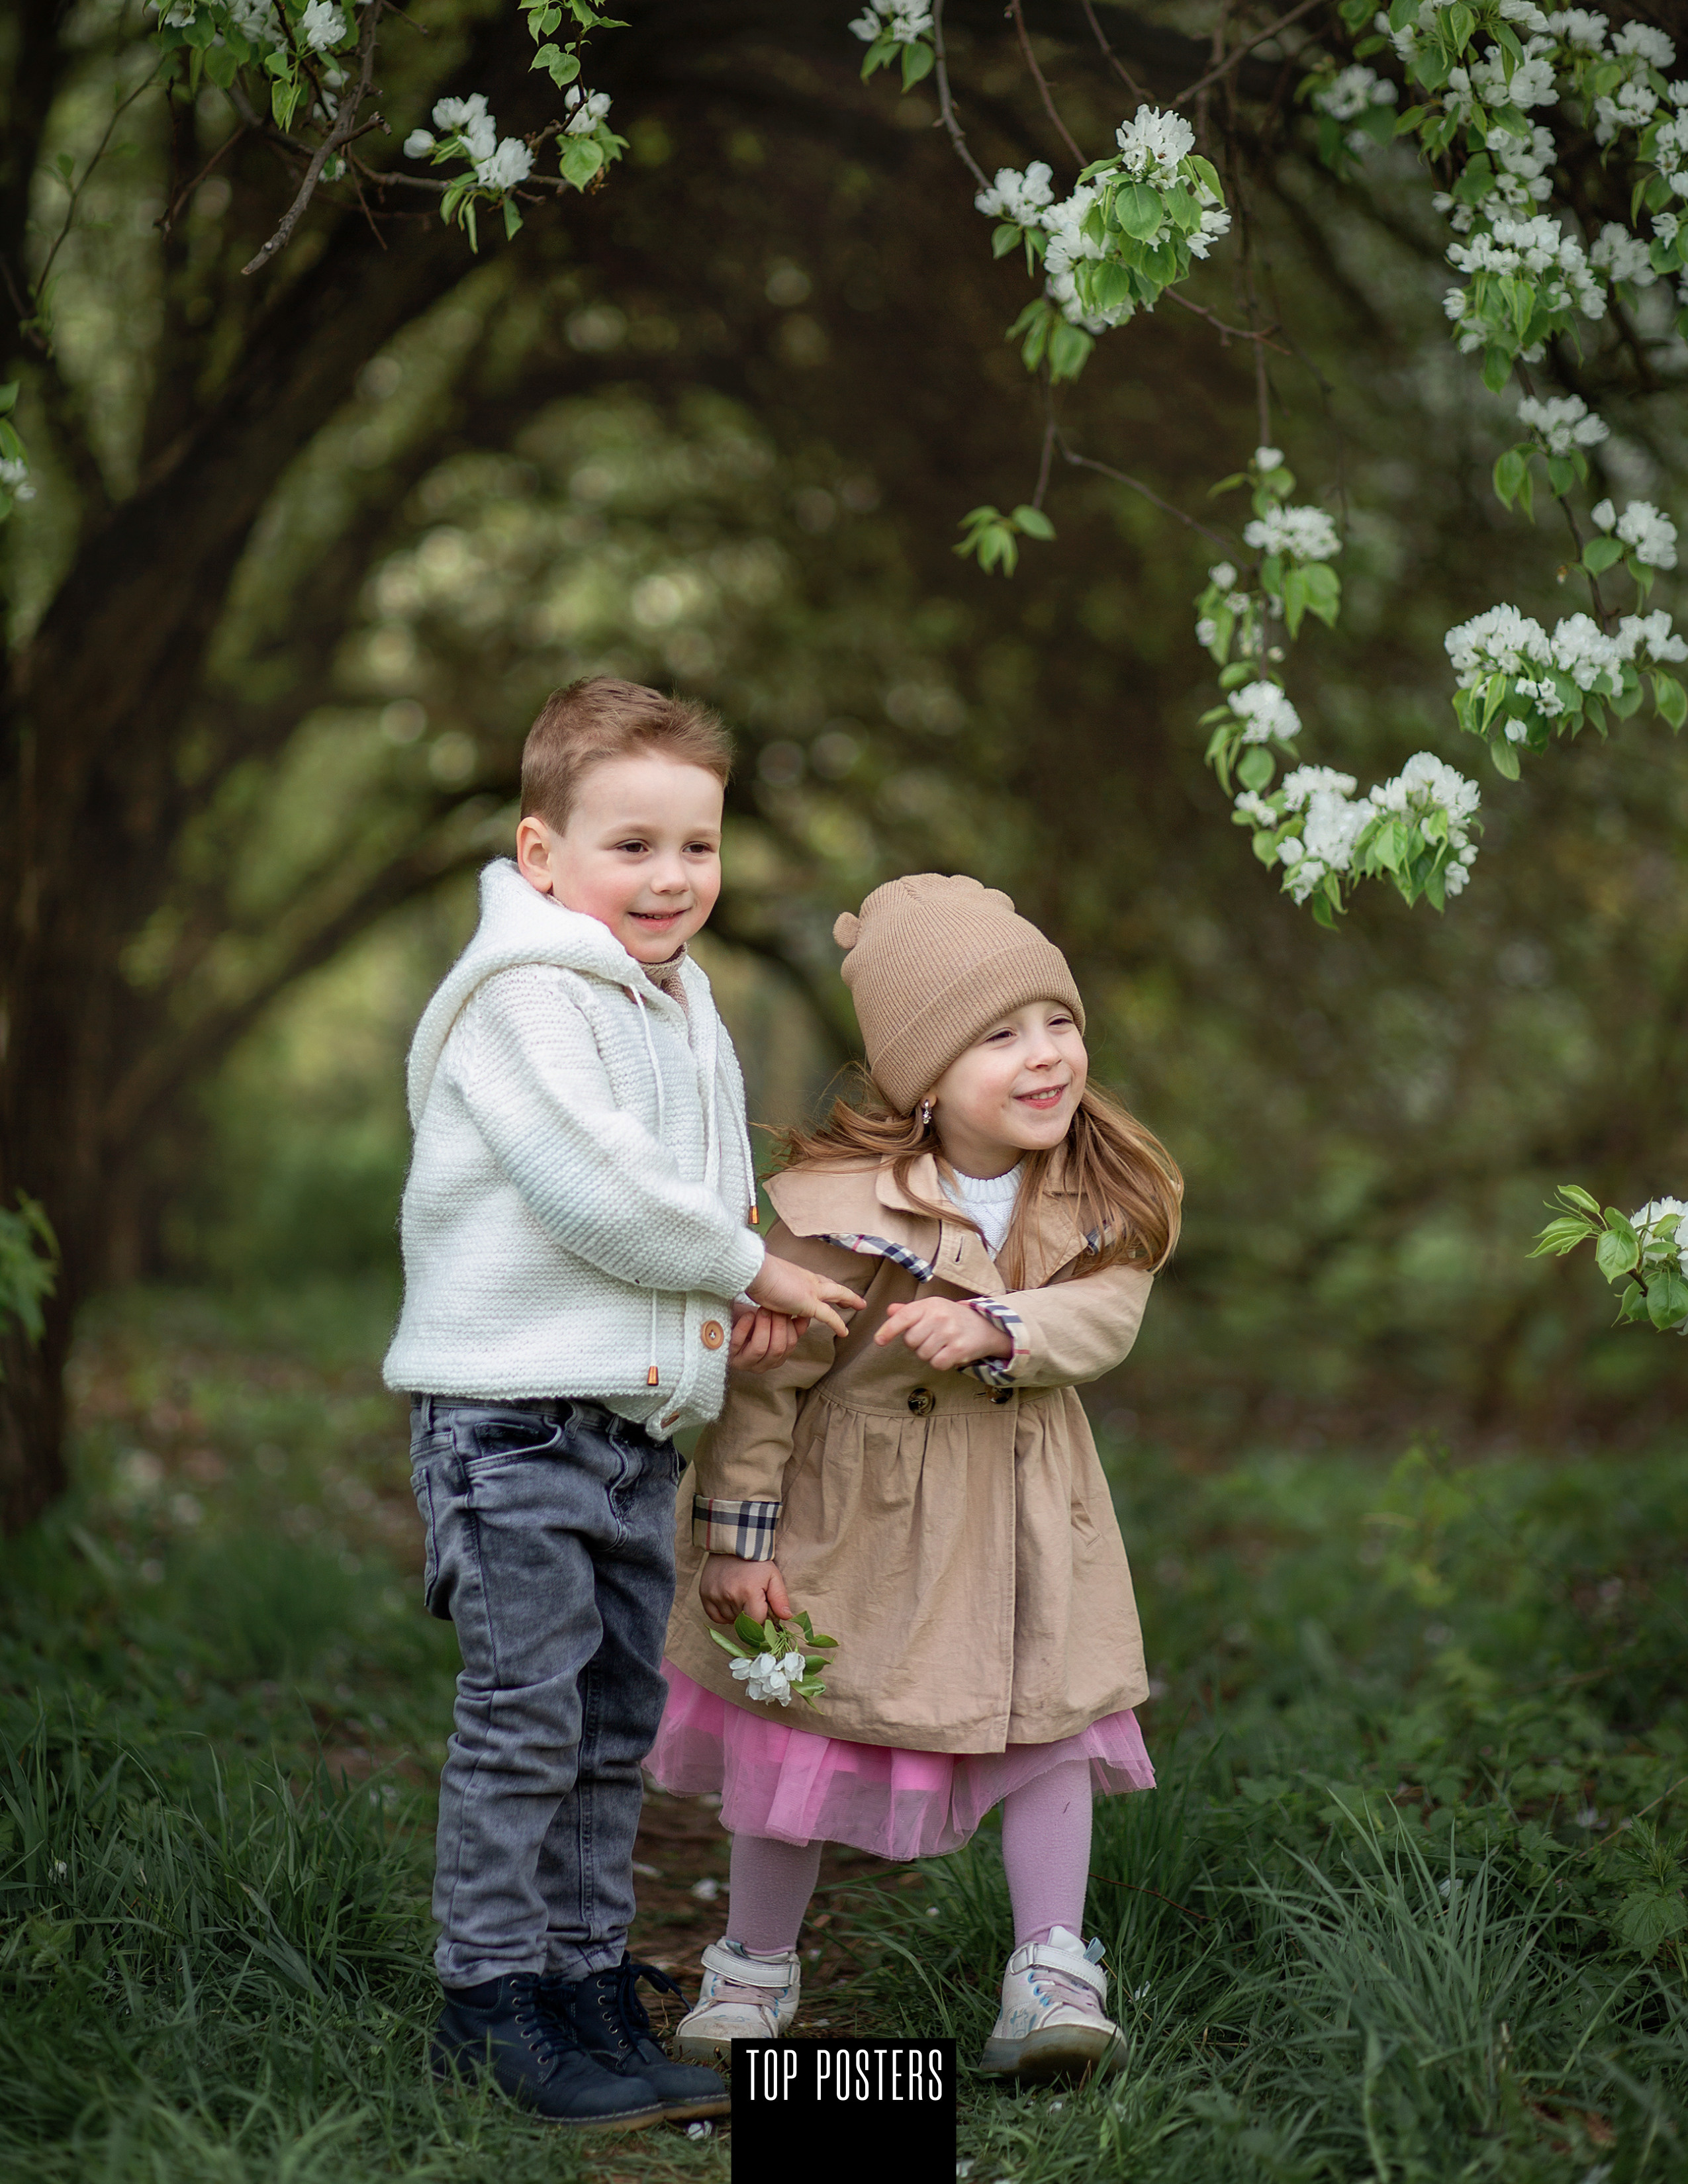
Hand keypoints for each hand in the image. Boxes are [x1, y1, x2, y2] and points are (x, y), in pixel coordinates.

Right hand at [700, 1554, 792, 1627]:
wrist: (733, 1544)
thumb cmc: (756, 1562)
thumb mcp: (773, 1576)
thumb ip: (780, 1598)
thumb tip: (787, 1617)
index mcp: (749, 1592)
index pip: (756, 1622)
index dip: (762, 1618)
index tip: (763, 1609)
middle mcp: (730, 1595)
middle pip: (743, 1621)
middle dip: (750, 1614)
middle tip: (752, 1599)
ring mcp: (715, 1595)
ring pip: (729, 1620)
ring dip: (736, 1614)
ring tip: (740, 1597)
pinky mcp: (705, 1594)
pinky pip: (714, 1617)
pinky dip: (723, 1615)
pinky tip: (730, 1603)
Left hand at [729, 1303, 801, 1371]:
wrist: (724, 1319)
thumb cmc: (750, 1320)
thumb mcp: (772, 1321)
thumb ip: (791, 1323)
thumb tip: (806, 1318)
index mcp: (776, 1358)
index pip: (790, 1345)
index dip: (790, 1326)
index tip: (786, 1308)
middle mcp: (762, 1365)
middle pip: (777, 1348)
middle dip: (778, 1325)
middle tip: (774, 1307)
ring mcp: (744, 1363)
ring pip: (760, 1348)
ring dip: (763, 1326)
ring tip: (762, 1310)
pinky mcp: (729, 1356)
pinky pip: (739, 1343)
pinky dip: (745, 1327)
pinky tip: (747, 1315)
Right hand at [746, 1253, 863, 1341]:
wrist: (755, 1271)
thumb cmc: (755, 1275)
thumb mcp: (768, 1282)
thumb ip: (774, 1290)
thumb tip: (769, 1295)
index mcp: (799, 1274)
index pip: (817, 1280)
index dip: (826, 1285)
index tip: (831, 1289)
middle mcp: (808, 1279)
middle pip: (832, 1285)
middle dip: (843, 1292)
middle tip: (854, 1299)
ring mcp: (811, 1289)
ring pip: (838, 1294)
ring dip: (850, 1300)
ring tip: (860, 1306)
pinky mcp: (808, 1302)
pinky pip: (828, 1316)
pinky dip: (838, 1324)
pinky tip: (844, 1332)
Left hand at [874, 1297, 1012, 1371]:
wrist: (986, 1326)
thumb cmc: (953, 1318)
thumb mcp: (933, 1308)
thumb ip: (910, 1311)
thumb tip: (890, 1311)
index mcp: (930, 1304)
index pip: (903, 1317)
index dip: (888, 1330)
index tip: (879, 1341)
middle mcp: (940, 1316)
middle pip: (910, 1341)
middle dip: (916, 1344)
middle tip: (930, 1338)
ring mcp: (950, 1332)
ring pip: (922, 1354)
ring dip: (928, 1354)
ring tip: (941, 1345)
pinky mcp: (959, 1348)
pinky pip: (937, 1363)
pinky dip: (940, 1362)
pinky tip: (948, 1353)